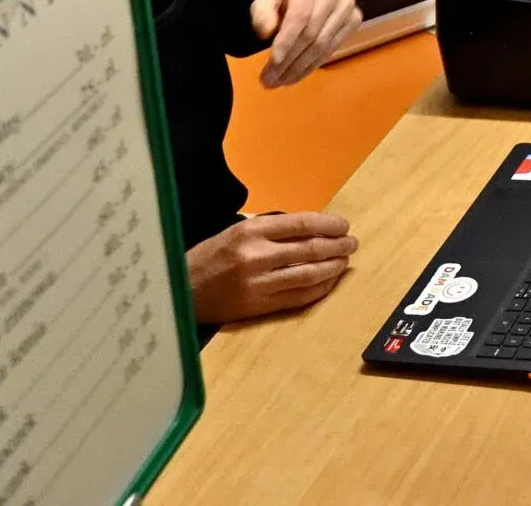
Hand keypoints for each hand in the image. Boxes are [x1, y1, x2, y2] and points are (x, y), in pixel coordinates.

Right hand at [187, 212, 357, 324]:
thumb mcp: (236, 230)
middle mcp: (256, 255)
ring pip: (308, 274)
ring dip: (333, 267)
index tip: (343, 226)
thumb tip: (313, 228)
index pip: (303, 224)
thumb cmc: (210, 257)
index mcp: (251, 230)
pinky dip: (319, 288)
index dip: (330, 224)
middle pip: (310, 249)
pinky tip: (330, 281)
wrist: (179, 290)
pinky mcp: (258, 306)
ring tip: (345, 261)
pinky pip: (299, 297)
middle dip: (338, 246)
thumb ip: (271, 228)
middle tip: (351, 244)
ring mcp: (258, 283)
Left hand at [249, 0, 361, 87]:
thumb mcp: (266, 1)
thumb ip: (262, 15)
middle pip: (311, 33)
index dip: (286, 41)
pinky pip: (332, 48)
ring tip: (280, 82)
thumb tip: (266, 33)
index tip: (273, 62)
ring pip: (323, 44)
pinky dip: (313, 66)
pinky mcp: (355, 19)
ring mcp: (348, 4)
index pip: (299, 15)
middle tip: (270, 81)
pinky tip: (296, 75)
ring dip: (300, 67)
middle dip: (289, 60)